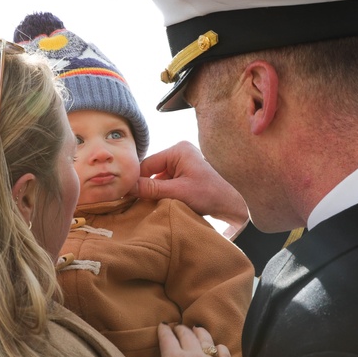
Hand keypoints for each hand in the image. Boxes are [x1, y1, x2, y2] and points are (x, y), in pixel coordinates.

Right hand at [134, 142, 248, 230]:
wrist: (233, 205)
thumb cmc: (210, 195)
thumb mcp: (177, 192)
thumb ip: (152, 188)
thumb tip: (127, 187)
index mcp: (178, 150)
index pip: (147, 164)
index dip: (136, 180)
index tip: (125, 195)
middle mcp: (180, 153)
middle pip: (152, 171)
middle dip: (146, 187)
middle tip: (134, 203)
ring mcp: (184, 164)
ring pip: (158, 179)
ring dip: (154, 192)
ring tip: (149, 206)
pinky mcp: (186, 175)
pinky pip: (167, 183)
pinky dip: (162, 194)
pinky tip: (160, 205)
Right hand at [139, 324, 232, 356]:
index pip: (167, 338)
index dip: (164, 330)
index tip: (162, 326)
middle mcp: (194, 356)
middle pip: (187, 336)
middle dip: (181, 329)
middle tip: (177, 328)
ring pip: (207, 341)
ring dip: (201, 333)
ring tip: (197, 329)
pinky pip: (224, 356)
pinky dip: (221, 349)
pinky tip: (219, 347)